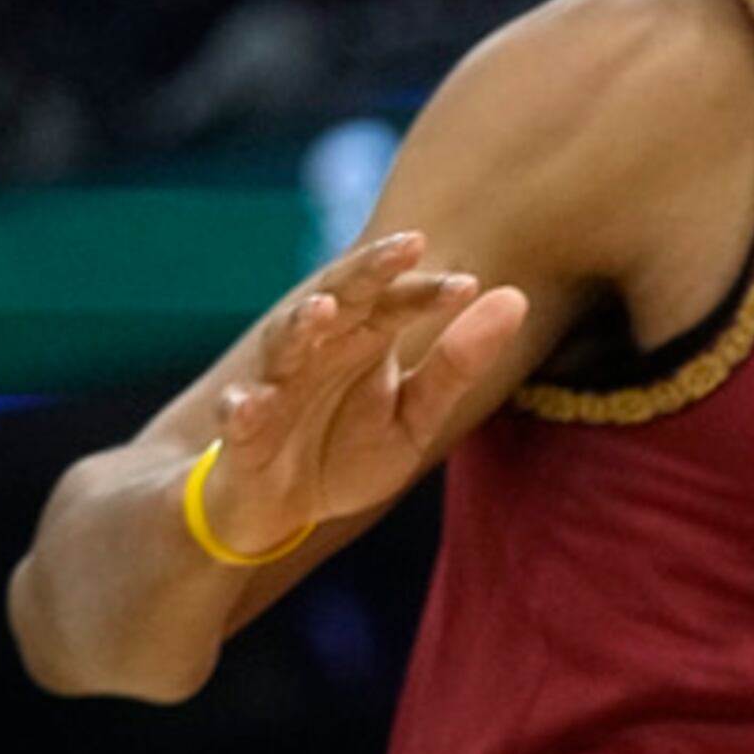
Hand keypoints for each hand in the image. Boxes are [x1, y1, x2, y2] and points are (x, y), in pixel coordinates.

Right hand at [197, 231, 529, 551]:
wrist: (279, 509)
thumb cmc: (346, 450)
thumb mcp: (414, 416)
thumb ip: (457, 365)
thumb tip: (516, 298)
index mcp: (362, 338)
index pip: (396, 300)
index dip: (427, 292)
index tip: (468, 286)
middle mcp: (316, 349)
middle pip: (340, 295)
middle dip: (368, 270)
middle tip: (406, 244)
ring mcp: (273, 386)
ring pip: (282, 344)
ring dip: (300, 325)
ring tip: (325, 309)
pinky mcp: (242, 434)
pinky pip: (238, 417)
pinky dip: (242, 408)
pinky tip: (252, 404)